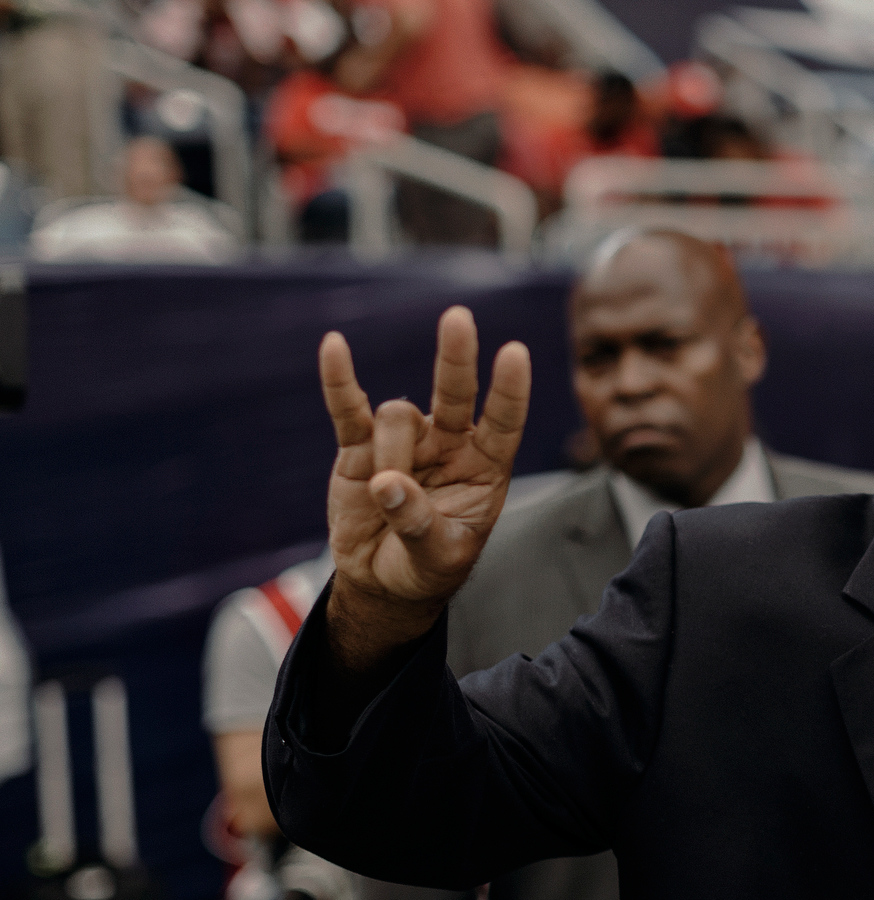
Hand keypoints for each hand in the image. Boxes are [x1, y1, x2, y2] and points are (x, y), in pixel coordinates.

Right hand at [321, 308, 529, 669]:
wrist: (384, 581)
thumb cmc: (428, 568)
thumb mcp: (437, 557)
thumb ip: (418, 523)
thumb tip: (387, 483)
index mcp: (485, 466)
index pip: (504, 420)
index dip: (510, 389)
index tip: (515, 352)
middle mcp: (449, 444)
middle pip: (456, 391)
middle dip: (456, 358)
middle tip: (458, 318)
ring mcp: (405, 441)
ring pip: (397, 416)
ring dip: (391, 452)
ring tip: (383, 493)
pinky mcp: (359, 448)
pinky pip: (348, 408)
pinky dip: (340, 380)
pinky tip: (334, 345)